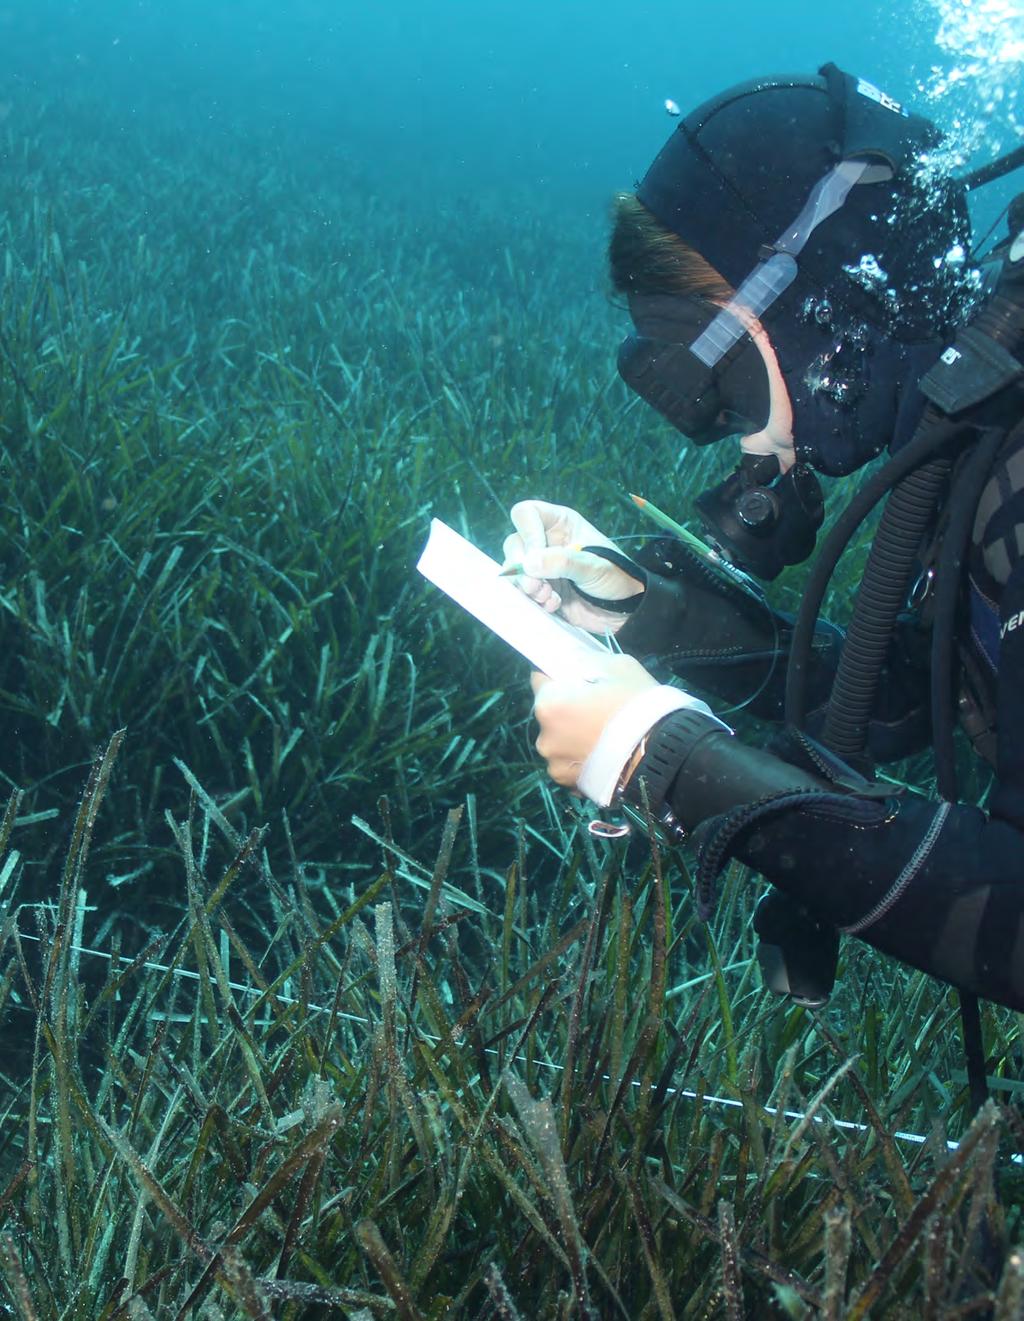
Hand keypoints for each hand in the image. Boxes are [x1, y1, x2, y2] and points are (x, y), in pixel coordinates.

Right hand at [503, 500, 642, 631]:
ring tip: (548, 597)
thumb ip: (562, 562)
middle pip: (514, 544)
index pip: (526, 514)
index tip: (535, 556)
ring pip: (515, 571)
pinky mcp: (540, 588)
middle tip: (536, 586)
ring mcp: (541, 566)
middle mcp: (546, 541)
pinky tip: (553, 605)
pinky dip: (533, 600)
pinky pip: (523, 591)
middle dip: (521, 568)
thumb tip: (528, 564)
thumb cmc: (616, 576)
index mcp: (560, 524)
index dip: (526, 533)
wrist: (623, 610)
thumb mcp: (593, 566)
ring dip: (528, 586)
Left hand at [531, 653, 657, 789]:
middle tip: (598, 710)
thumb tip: (574, 662)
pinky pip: (570, 766)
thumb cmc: (638, 706)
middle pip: (550, 715)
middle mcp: (544, 738)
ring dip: (573, 738)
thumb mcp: (617, 667)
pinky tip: (604, 758)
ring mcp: (555, 766)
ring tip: (604, 738)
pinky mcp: (568, 787)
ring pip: (560, 742)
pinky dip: (581, 761)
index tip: (579, 682)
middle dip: (568, 710)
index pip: (540, 680)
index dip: (560, 678)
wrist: (663, 757)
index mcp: (549, 705)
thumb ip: (587, 662)